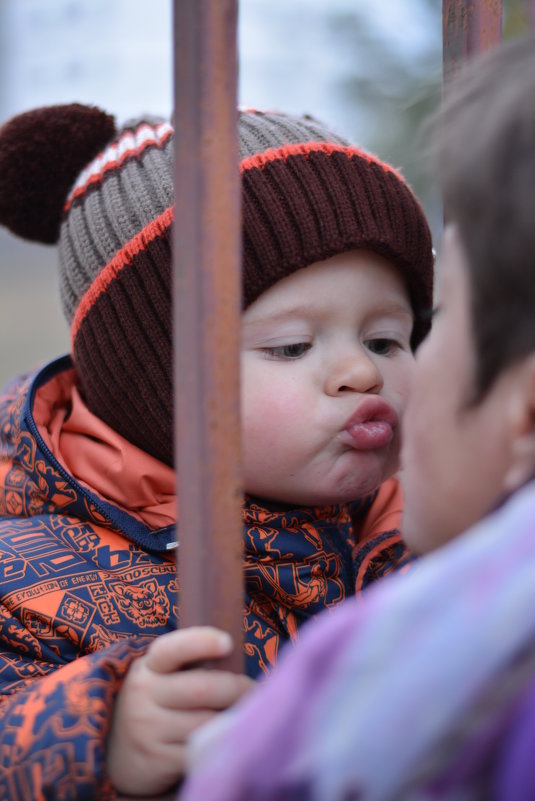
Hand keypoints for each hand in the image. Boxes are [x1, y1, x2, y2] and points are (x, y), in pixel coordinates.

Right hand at [107, 627, 252, 796]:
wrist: (118, 749)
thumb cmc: (157, 701)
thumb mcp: (161, 675)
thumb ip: (190, 665)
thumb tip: (238, 658)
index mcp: (149, 666)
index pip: (173, 649)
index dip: (201, 643)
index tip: (227, 643)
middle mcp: (143, 695)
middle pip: (203, 689)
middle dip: (237, 688)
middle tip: (254, 690)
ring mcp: (147, 729)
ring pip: (206, 722)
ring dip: (233, 717)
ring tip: (244, 713)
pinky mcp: (157, 760)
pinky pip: (201, 750)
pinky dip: (220, 743)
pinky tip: (227, 737)